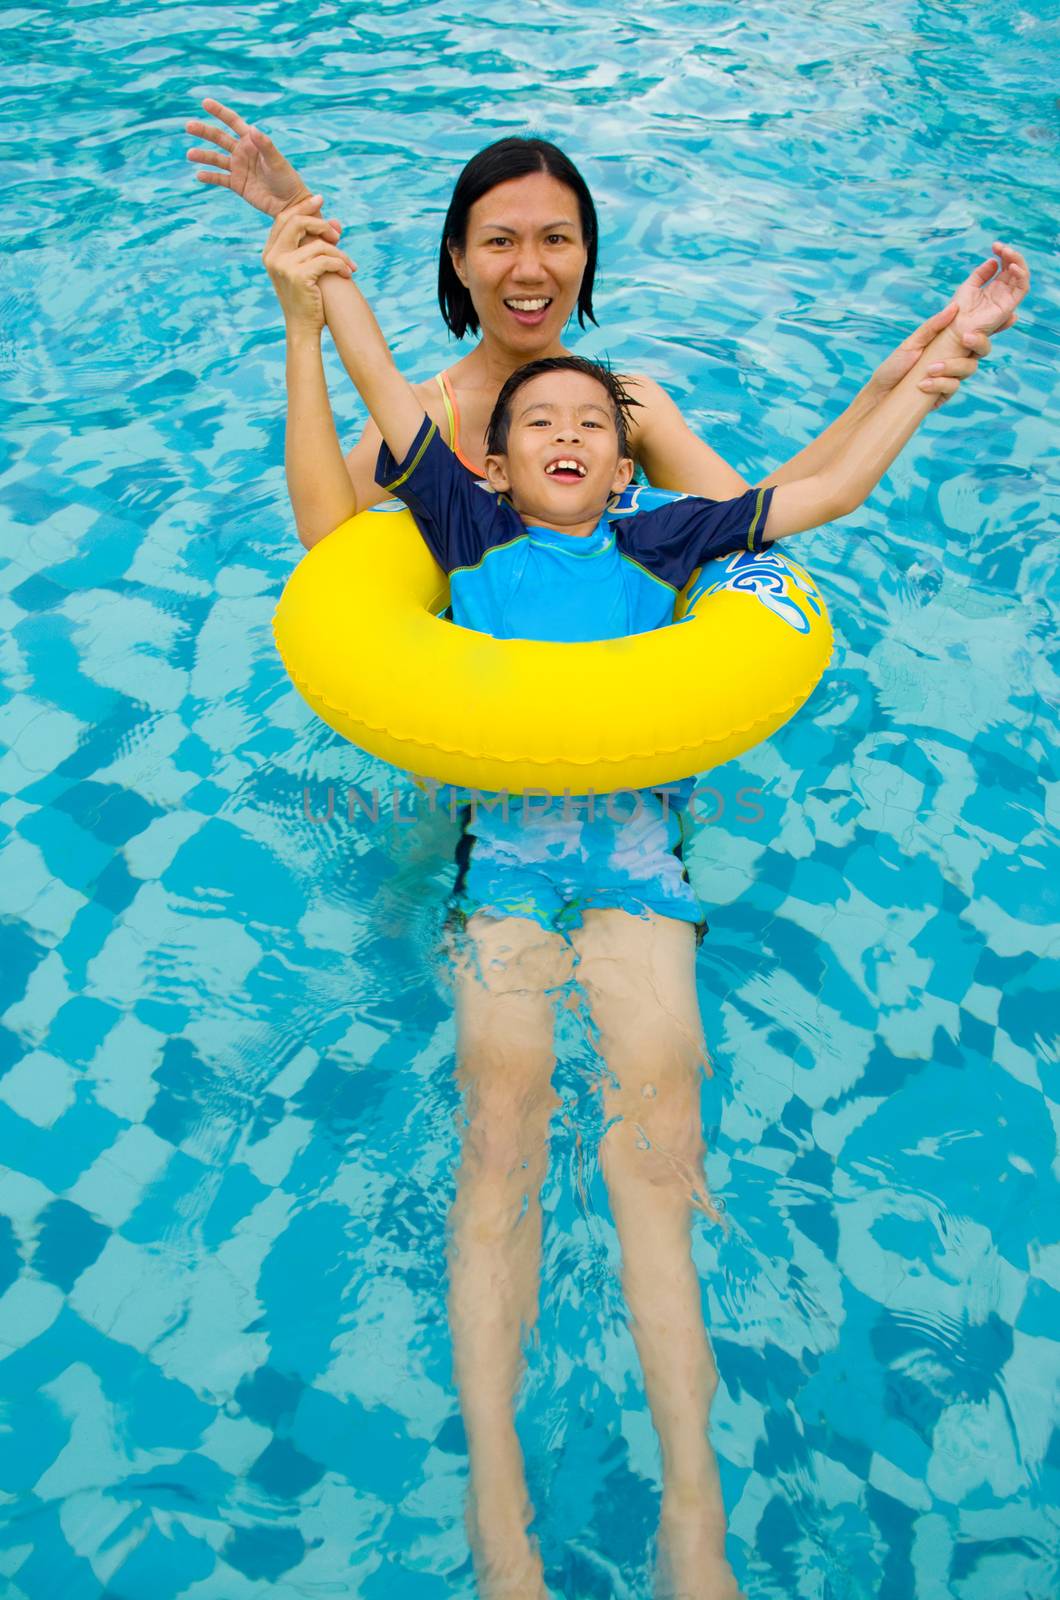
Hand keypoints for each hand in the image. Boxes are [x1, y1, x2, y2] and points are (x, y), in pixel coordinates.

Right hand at [186, 98, 327, 222]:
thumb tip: (252, 129)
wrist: (289, 204)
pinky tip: (199, 175)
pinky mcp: (237, 184)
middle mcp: (242, 152)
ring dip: (203, 156)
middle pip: (219, 138)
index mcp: (252, 141)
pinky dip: (210, 177)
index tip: (205, 102)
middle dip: (204, 131)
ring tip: (190, 154)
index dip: (219, 112)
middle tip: (188, 126)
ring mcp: (238, 168)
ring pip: (216, 159)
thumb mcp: (276, 161)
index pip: (233, 122)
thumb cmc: (287, 179)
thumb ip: (265, 145)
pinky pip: (220, 179)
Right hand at [261, 197, 355, 333]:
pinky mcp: (297, 276)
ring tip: (349, 265)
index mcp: (270, 252)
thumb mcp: (306, 267)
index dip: (302, 207)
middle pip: (296, 222)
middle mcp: (272, 257)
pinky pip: (325, 260)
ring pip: (317, 245)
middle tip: (338, 232)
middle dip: (320, 223)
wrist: (303, 328)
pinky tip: (348, 274)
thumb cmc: (308, 298)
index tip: (319, 199)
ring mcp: (283, 266)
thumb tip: (336, 222)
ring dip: (338, 253)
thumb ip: (315, 244)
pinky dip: (340, 265)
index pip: (283, 219)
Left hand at [870, 302, 993, 412]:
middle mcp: (956, 358)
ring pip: (969, 369)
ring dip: (951, 367)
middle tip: (967, 338)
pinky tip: (924, 384)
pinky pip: (952, 387)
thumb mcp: (912, 342)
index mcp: (950, 342)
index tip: (1010, 317)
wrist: (880, 394)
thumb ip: (933, 326)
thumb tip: (954, 307)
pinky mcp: (944, 394)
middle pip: (982, 350)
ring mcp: (952, 376)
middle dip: (979, 343)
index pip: (977, 332)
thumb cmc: (895, 365)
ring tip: (930, 368)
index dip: (996, 325)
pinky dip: (939, 384)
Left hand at [949, 241, 1029, 342]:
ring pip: (1021, 277)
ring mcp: (1006, 300)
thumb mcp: (969, 285)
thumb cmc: (957, 310)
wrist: (953, 329)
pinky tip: (1012, 266)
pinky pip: (1022, 289)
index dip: (1003, 254)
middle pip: (1016, 270)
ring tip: (1007, 252)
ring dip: (1018, 261)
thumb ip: (982, 273)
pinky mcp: (1008, 307)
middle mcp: (1002, 293)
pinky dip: (1021, 275)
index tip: (994, 246)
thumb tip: (994, 260)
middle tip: (1000, 247)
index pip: (1006, 266)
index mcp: (994, 288)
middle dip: (1011, 255)